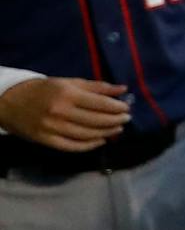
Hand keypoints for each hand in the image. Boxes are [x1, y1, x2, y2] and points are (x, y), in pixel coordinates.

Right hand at [0, 77, 128, 151]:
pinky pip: (73, 146)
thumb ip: (97, 87)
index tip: (127, 108)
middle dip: (115, 121)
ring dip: (106, 133)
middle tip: (126, 119)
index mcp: (67, 94)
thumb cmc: (44, 89)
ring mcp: (52, 128)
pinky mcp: (46, 141)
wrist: (10, 101)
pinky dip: (90, 145)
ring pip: (87, 135)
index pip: (100, 103)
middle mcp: (60, 112)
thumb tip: (123, 89)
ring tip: (117, 129)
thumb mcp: (69, 82)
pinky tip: (101, 140)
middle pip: (96, 121)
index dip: (117, 107)